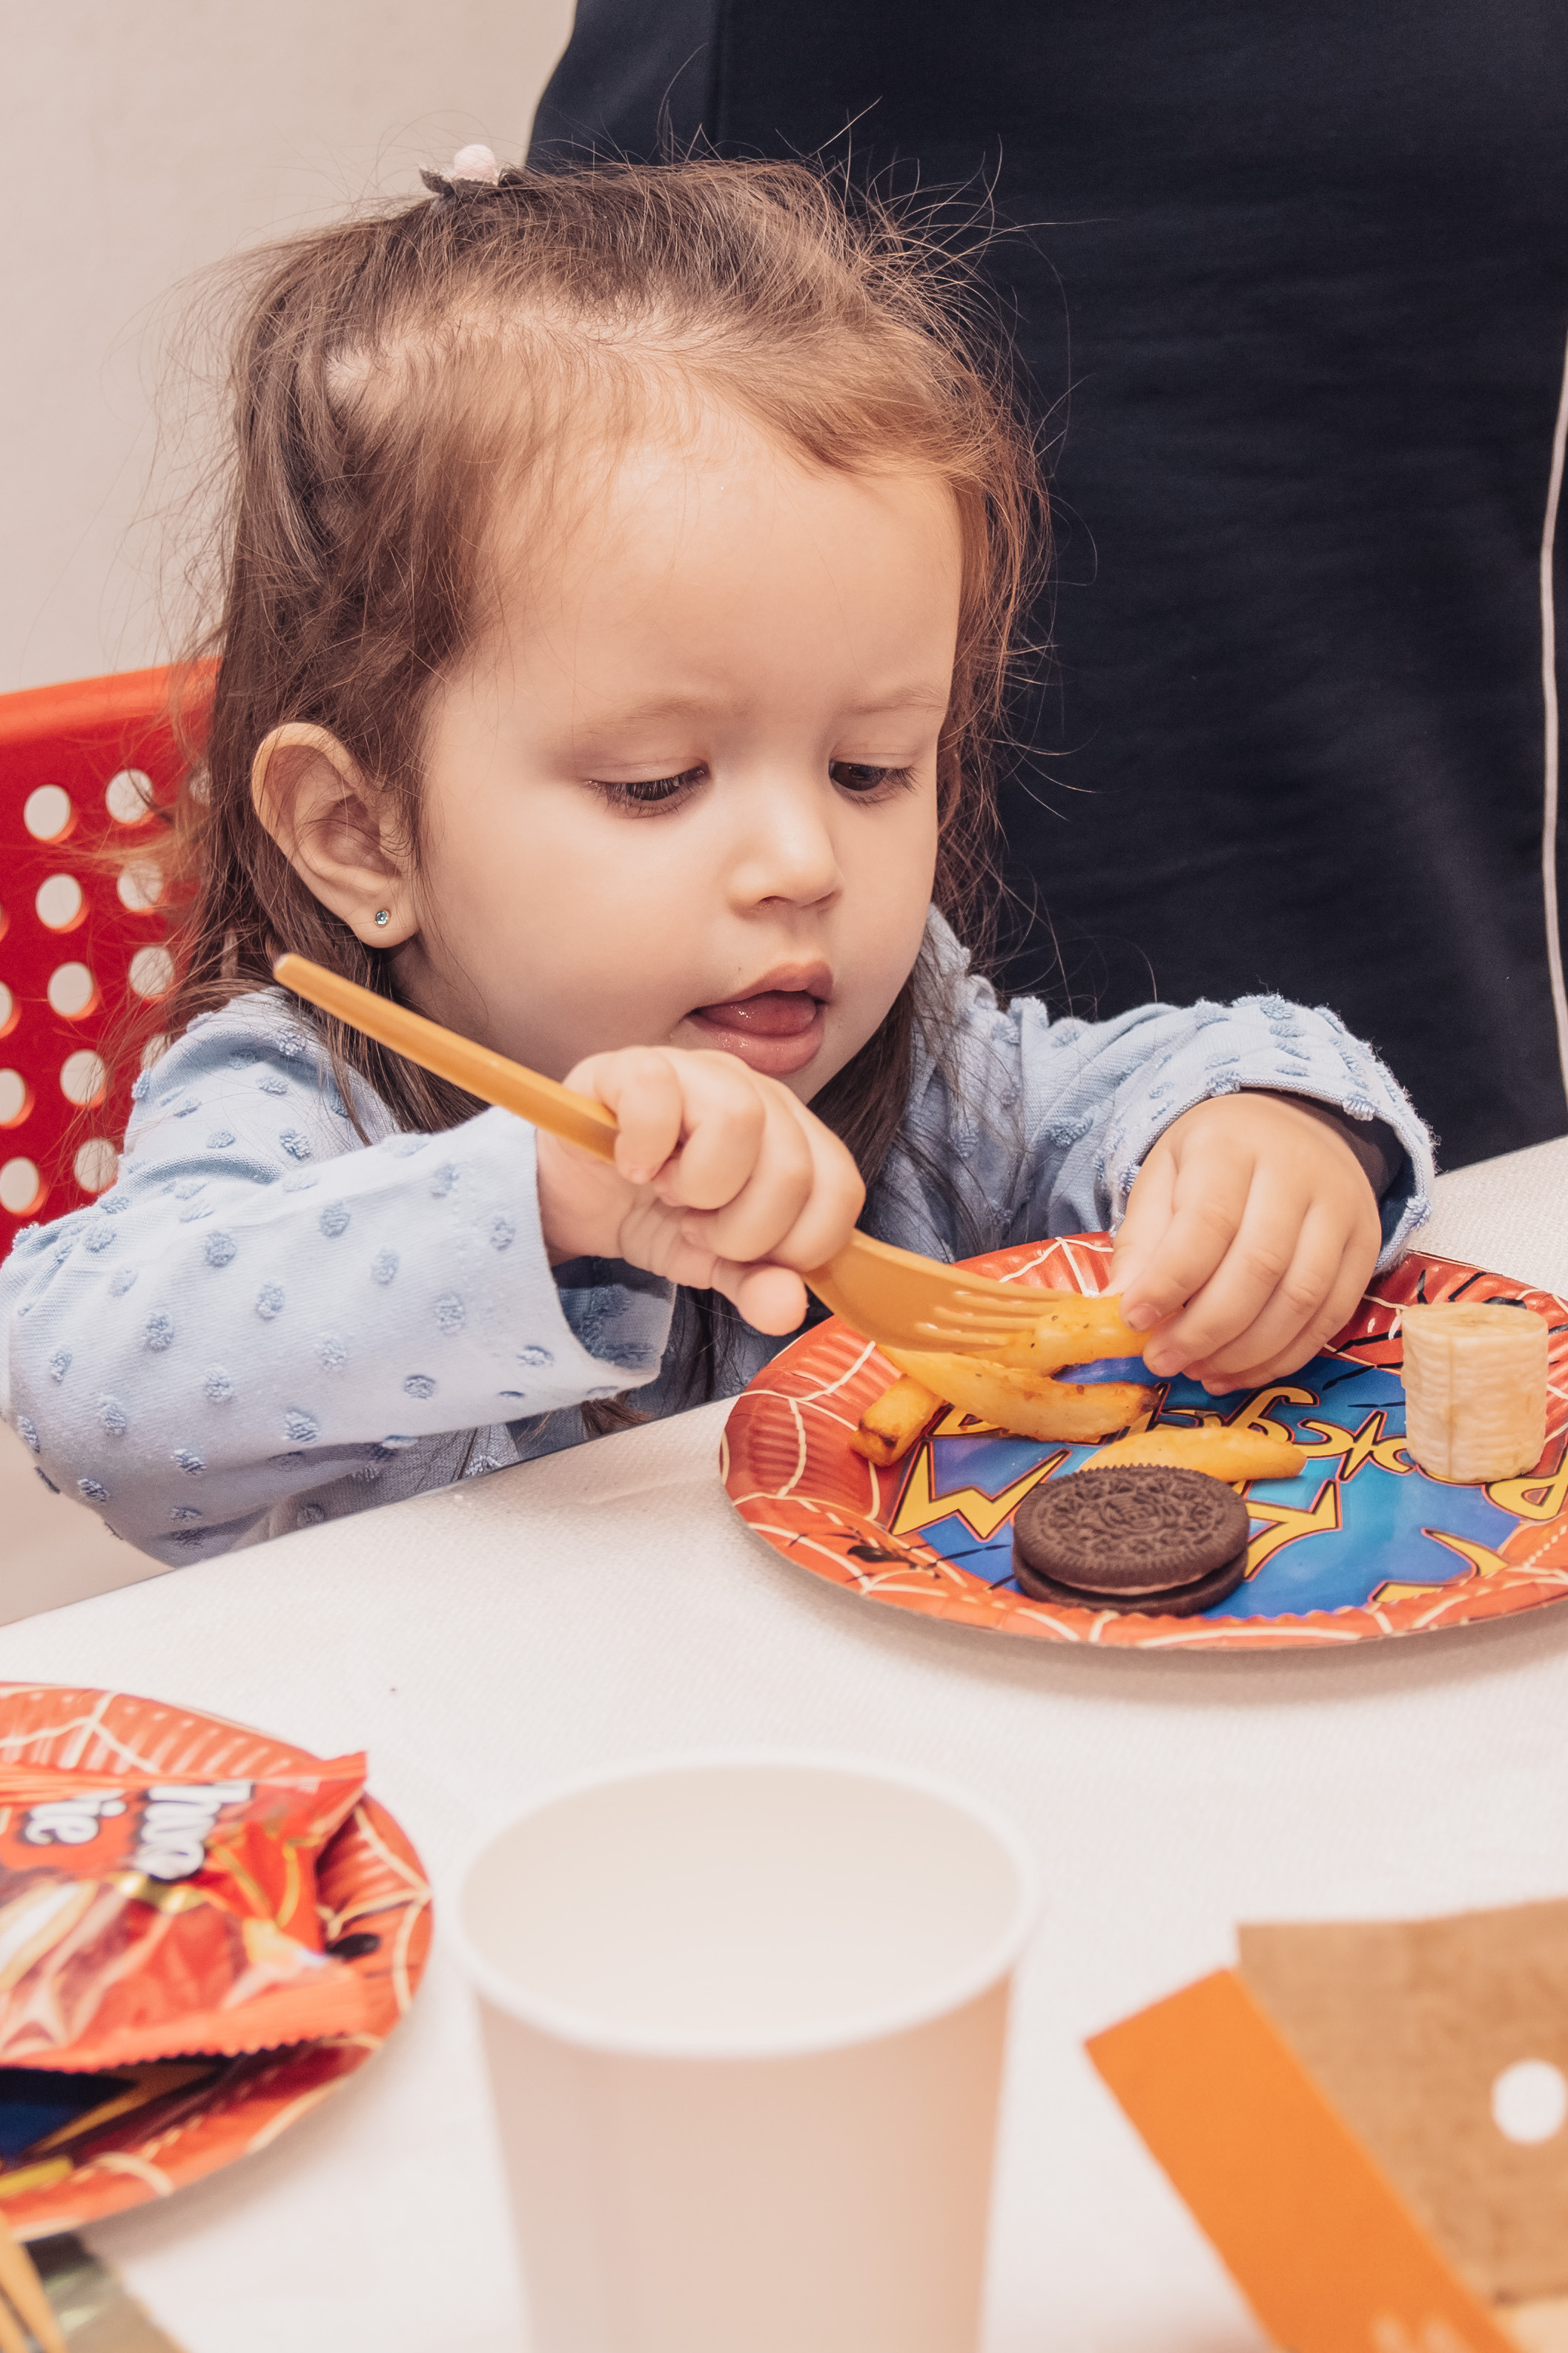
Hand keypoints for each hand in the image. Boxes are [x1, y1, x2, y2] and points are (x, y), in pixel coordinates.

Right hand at [534, 1046, 864, 1333]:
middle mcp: (759, 1093)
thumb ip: (757, 1284)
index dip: (796, 1243)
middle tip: (697, 1227)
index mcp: (794, 1137)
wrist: (578, 1195)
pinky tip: (631, 1166)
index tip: (743, 1253)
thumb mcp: (713, 1264)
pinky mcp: (635, 1066)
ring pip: (740, 1119)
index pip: (841, 1190)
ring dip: (699, 1185)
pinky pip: (660, 1095)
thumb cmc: (656, 1215)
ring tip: (669, 1194)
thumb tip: (787, 1308)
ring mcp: (699, 1070)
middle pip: (792, 1168)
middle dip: (741, 1230)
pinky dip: (644, 1147)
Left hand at [1107, 1093, 1382, 1390]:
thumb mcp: (1162, 1176)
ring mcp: (1341, 1210)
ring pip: (1301, 1298)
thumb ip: (1142, 1240)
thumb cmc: (1214, 1159)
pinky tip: (1241, 1371)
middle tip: (1163, 1360)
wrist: (1292, 1125)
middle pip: (1258, 1266)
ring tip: (1199, 1371)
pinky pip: (1332, 1315)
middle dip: (1205, 1328)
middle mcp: (1297, 1172)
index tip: (1134, 1319)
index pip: (1207, 1221)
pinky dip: (1285, 1356)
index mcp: (1233, 1145)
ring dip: (1245, 1352)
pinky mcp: (1366, 1246)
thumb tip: (1121, 1309)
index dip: (1170, 1280)